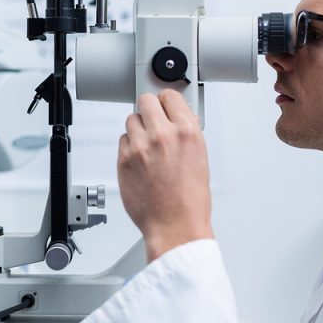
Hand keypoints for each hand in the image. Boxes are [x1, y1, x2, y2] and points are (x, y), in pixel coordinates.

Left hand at [118, 89, 212, 261]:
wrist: (175, 226)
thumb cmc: (190, 199)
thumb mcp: (200, 158)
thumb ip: (187, 134)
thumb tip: (182, 119)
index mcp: (186, 131)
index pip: (169, 96)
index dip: (167, 102)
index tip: (165, 107)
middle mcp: (162, 135)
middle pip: (146, 101)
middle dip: (150, 110)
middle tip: (154, 122)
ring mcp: (140, 147)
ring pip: (131, 120)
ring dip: (138, 129)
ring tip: (148, 146)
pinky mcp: (124, 160)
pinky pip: (122, 141)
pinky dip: (129, 147)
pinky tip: (141, 161)